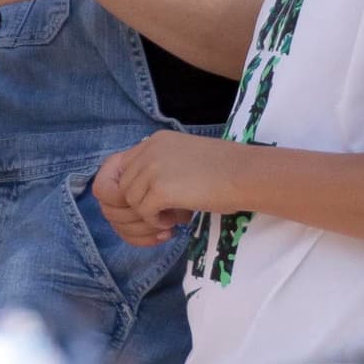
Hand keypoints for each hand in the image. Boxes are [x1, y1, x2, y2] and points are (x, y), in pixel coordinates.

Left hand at [98, 130, 242, 242]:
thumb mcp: (184, 159)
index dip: (126, 191)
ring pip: (131, 202)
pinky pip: (144, 213)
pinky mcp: (160, 189)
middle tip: (163, 215)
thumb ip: (159, 168)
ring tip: (175, 216)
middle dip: (137, 207)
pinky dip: (158, 222)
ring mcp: (153, 168)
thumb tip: (138, 196)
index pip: (118, 167)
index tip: (144, 205)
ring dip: (149, 215)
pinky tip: (178, 220)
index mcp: (155, 141)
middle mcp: (149, 149)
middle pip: (120, 188)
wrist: (246, 174)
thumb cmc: (225, 170)